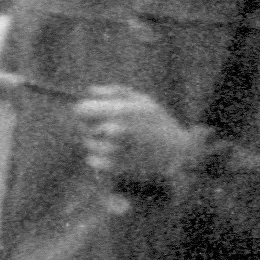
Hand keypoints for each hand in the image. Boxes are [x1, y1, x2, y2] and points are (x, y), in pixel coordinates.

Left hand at [72, 88, 195, 191]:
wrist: (178, 154)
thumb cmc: (160, 123)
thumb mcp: (144, 101)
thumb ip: (116, 92)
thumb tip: (90, 91)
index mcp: (121, 111)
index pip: (81, 110)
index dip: (86, 111)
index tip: (96, 114)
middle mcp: (115, 131)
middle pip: (82, 128)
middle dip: (92, 127)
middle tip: (109, 129)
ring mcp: (114, 150)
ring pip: (87, 144)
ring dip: (97, 143)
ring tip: (117, 142)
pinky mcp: (114, 167)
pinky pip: (92, 160)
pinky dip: (100, 158)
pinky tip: (118, 155)